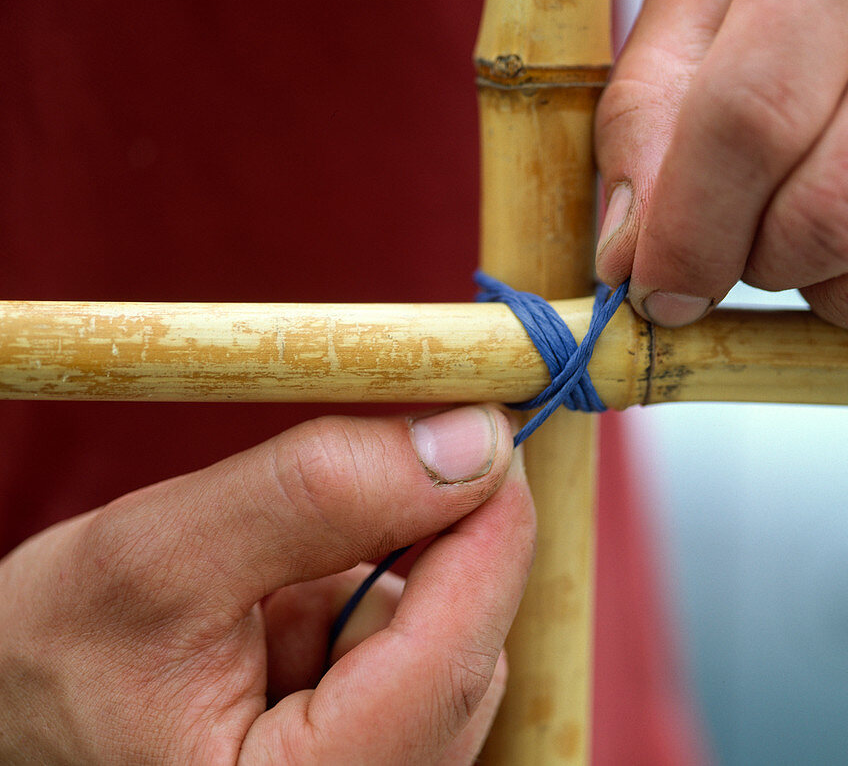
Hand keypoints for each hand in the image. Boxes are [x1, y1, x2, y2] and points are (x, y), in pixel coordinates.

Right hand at [0, 405, 533, 763]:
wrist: (21, 719)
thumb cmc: (52, 665)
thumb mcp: (158, 558)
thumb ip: (315, 494)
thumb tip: (473, 443)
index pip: (452, 659)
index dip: (492, 528)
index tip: (492, 422)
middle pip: (465, 653)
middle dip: (429, 541)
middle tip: (378, 460)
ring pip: (445, 647)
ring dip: (380, 578)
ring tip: (269, 591)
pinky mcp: (373, 755)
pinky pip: (415, 657)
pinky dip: (364, 604)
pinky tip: (285, 619)